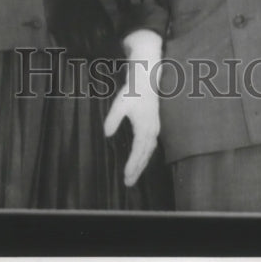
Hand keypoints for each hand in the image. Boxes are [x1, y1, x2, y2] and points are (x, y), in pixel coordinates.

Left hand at [104, 29, 161, 185]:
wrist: (146, 79)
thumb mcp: (120, 104)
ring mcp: (154, 128)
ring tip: (134, 175)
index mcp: (144, 128)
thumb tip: (106, 134)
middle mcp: (152, 131)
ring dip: (142, 164)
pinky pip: (150, 145)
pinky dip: (145, 155)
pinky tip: (141, 157)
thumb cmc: (133, 91)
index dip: (132, 165)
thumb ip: (113, 119)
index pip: (138, 152)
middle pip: (145, 155)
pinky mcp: (153, 125)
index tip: (126, 176)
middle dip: (137, 170)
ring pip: (149, 151)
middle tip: (129, 183)